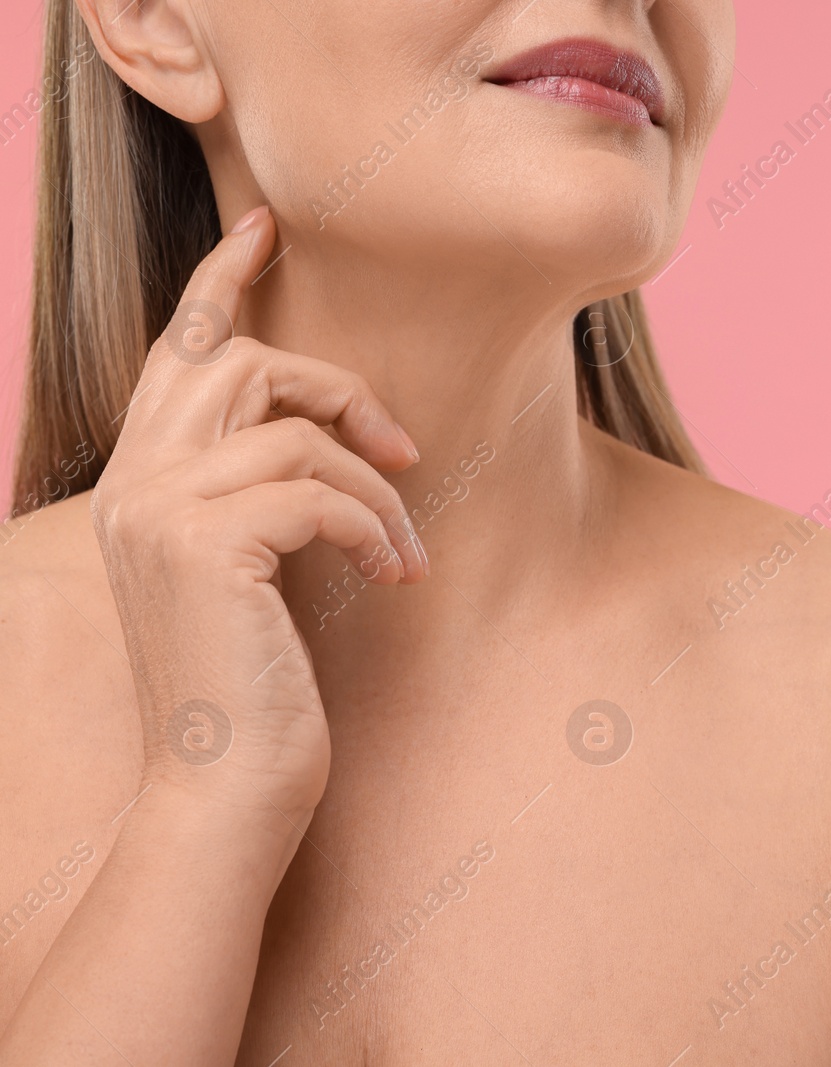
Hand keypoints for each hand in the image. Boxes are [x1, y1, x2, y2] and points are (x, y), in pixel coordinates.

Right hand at [90, 206, 427, 821]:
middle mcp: (133, 485)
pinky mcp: (206, 547)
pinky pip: (319, 491)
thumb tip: (326, 434)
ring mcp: (160, 513)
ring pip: (292, 430)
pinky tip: (394, 576)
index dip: (219, 282)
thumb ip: (257, 495)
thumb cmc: (255, 687)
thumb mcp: (251, 573)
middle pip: (238, 363)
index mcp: (139, 484)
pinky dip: (375, 527)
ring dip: (374, 487)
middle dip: (336, 387)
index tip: (265, 231)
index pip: (174, 354)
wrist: (226, 788)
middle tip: (401, 445)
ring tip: (402, 553)